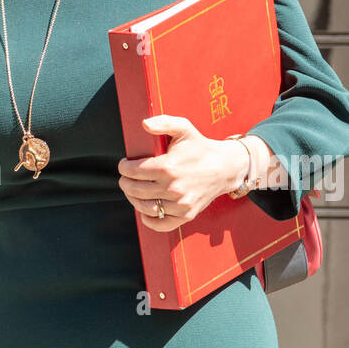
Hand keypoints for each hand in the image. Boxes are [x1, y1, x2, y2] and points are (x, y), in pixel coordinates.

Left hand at [116, 115, 250, 232]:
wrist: (225, 167)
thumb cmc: (200, 147)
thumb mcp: (183, 128)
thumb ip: (163, 122)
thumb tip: (144, 124)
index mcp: (168, 167)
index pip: (132, 171)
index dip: (123, 167)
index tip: (124, 164)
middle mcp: (172, 188)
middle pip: (134, 190)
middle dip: (125, 182)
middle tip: (126, 177)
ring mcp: (179, 204)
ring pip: (143, 207)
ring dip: (133, 198)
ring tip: (133, 190)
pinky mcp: (186, 215)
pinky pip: (160, 224)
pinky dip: (148, 219)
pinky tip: (145, 208)